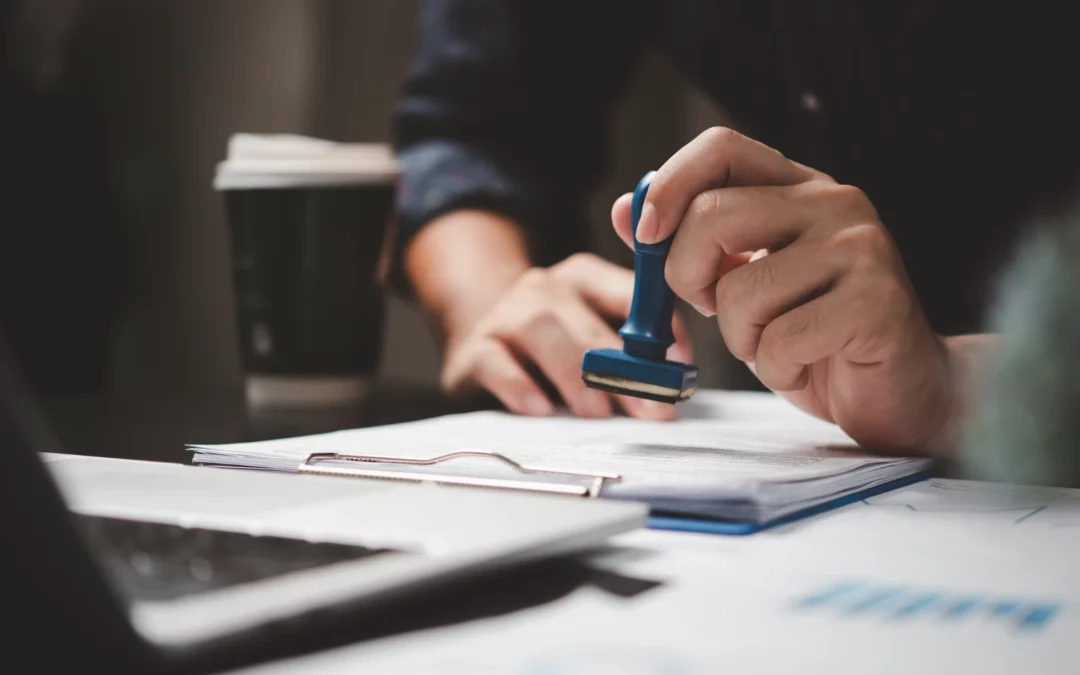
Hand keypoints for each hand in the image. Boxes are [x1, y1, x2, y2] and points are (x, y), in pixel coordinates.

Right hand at [441, 253, 691, 419]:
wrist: (481, 340)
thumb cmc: (555, 347)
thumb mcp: (594, 338)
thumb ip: (632, 352)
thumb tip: (673, 385)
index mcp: (585, 278)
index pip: (632, 295)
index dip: (661, 331)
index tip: (680, 367)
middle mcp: (545, 288)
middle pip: (589, 323)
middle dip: (625, 370)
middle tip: (649, 408)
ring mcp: (507, 314)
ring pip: (542, 332)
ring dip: (575, 374)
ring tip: (598, 413)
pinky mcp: (475, 348)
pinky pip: (495, 361)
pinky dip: (518, 385)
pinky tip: (540, 409)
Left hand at [612, 127, 954, 449]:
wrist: (901, 390)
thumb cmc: (815, 335)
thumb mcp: (741, 282)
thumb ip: (690, 244)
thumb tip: (626, 211)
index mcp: (799, 187)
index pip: (721, 147)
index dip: (668, 184)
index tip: (646, 234)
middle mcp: (836, 204)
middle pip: (714, 216)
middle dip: (689, 277)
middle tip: (713, 306)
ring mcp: (862, 250)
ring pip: (740, 290)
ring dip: (741, 337)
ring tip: (779, 342)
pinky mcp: (876, 303)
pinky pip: (780, 340)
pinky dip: (776, 368)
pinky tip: (806, 364)